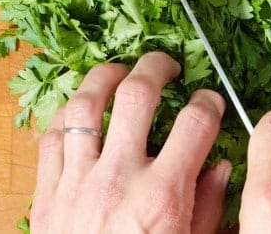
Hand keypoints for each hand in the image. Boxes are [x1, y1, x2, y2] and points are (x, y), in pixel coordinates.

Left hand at [30, 51, 230, 233]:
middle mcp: (119, 177)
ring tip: (120, 71)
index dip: (209, 101)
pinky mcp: (47, 191)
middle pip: (137, 94)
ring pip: (85, 104)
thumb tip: (223, 166)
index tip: (211, 101)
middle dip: (157, 65)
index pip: (196, 122)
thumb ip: (208, 205)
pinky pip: (50, 135)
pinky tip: (81, 109)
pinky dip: (66, 114)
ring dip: (104, 76)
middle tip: (167, 63)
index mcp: (162, 195)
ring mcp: (78, 180)